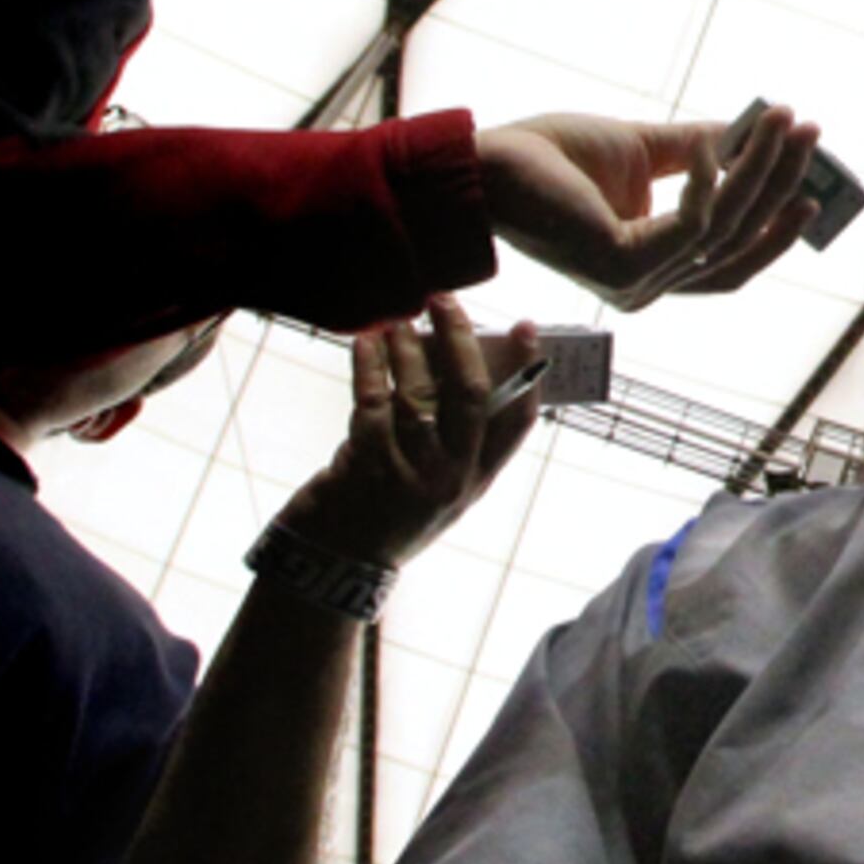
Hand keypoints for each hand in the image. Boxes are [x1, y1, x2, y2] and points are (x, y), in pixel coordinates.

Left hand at [280, 297, 539, 568]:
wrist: (335, 562)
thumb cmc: (386, 508)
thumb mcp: (434, 481)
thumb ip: (448, 434)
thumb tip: (448, 356)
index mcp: (477, 479)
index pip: (518, 422)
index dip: (528, 370)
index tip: (524, 326)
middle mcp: (453, 479)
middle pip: (470, 395)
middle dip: (459, 339)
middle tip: (443, 301)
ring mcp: (412, 477)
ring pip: (419, 395)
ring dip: (407, 350)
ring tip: (396, 323)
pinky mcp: (368, 471)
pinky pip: (372, 405)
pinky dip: (368, 368)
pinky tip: (365, 345)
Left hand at [475, 106, 823, 304]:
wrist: (484, 164)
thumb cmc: (550, 159)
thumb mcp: (643, 151)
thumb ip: (699, 151)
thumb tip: (755, 133)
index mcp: (652, 271)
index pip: (733, 259)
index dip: (778, 224)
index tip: (814, 182)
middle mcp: (647, 289)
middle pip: (742, 247)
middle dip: (784, 189)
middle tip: (811, 137)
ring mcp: (637, 284)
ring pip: (726, 230)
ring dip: (763, 171)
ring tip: (783, 122)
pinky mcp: (623, 266)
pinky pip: (693, 224)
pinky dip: (710, 179)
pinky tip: (711, 142)